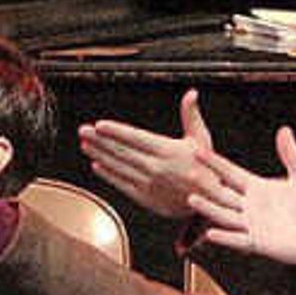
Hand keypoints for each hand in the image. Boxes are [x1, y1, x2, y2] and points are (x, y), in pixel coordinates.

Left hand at [78, 89, 221, 220]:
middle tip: (84, 131)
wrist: (211, 201)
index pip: (136, 138)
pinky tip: (98, 165)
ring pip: (119, 167)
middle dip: (100, 140)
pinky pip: (123, 184)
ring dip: (100, 155)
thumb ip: (191, 115)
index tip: (100, 125)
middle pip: (122, 151)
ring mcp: (150, 183)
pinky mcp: (147, 197)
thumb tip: (191, 94)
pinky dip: (109, 175)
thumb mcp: (202, 139)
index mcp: (169, 150)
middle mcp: (156, 167)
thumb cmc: (207, 167)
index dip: (116, 131)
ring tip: (85, 144)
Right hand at [187, 124, 295, 269]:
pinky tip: (210, 233)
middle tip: (187, 173)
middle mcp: (250, 206)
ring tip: (192, 200)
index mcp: (258, 187)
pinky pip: (238, 240)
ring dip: (209, 208)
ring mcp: (252, 225)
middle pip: (222, 193)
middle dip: (206, 183)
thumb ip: (291, 154)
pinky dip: (225, 236)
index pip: (231, 172)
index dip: (216, 162)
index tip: (198, 150)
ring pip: (225, 215)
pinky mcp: (258, 243)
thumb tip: (284, 130)